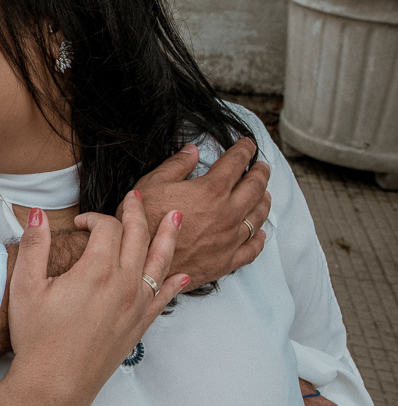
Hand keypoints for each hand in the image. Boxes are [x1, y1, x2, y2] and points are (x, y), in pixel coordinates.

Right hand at [9, 192, 185, 398]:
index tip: (79, 222)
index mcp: (96, 271)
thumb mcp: (25, 286)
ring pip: (160, 262)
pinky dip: (175, 282)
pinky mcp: (139, 325)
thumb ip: (34, 245)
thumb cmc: (37, 337)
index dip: (93, 218)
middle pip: (138, 236)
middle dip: (136, 213)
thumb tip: (38, 214)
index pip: (107, 228)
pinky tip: (183, 274)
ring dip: (168, 236)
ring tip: (177, 216)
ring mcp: (136, 306)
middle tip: (135, 198)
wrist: (55, 384)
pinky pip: (164, 297)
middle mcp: (123, 284)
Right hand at [120, 138, 271, 288]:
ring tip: (264, 194)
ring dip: (264, 201)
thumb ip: (176, 164)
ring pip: (258, 217)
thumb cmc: (143, 221)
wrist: (141, 261)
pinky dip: (259, 238)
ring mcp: (230, 239)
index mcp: (211, 190)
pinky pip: (252, 248)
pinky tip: (260, 233)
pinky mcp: (226, 261)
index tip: (248, 144)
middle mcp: (227, 213)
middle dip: (260, 173)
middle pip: (255, 188)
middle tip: (262, 167)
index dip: (244, 150)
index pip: (236, 163)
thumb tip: (192, 151)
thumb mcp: (152, 183)